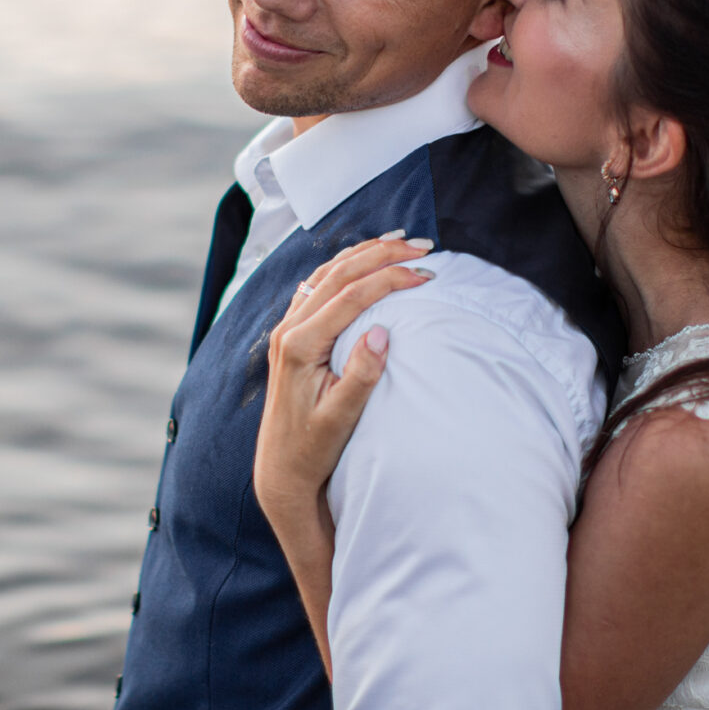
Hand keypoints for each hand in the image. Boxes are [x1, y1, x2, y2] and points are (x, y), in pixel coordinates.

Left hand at [253, 233, 435, 514]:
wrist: (282, 468)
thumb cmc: (313, 448)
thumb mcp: (341, 419)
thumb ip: (360, 376)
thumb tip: (381, 332)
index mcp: (299, 346)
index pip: (349, 297)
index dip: (390, 279)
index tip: (426, 274)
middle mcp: (288, 330)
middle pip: (338, 275)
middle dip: (382, 254)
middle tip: (423, 247)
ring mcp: (286, 330)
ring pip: (326, 274)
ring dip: (363, 254)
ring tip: (399, 241)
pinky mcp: (291, 335)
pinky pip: (318, 286)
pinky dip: (346, 267)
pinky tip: (366, 261)